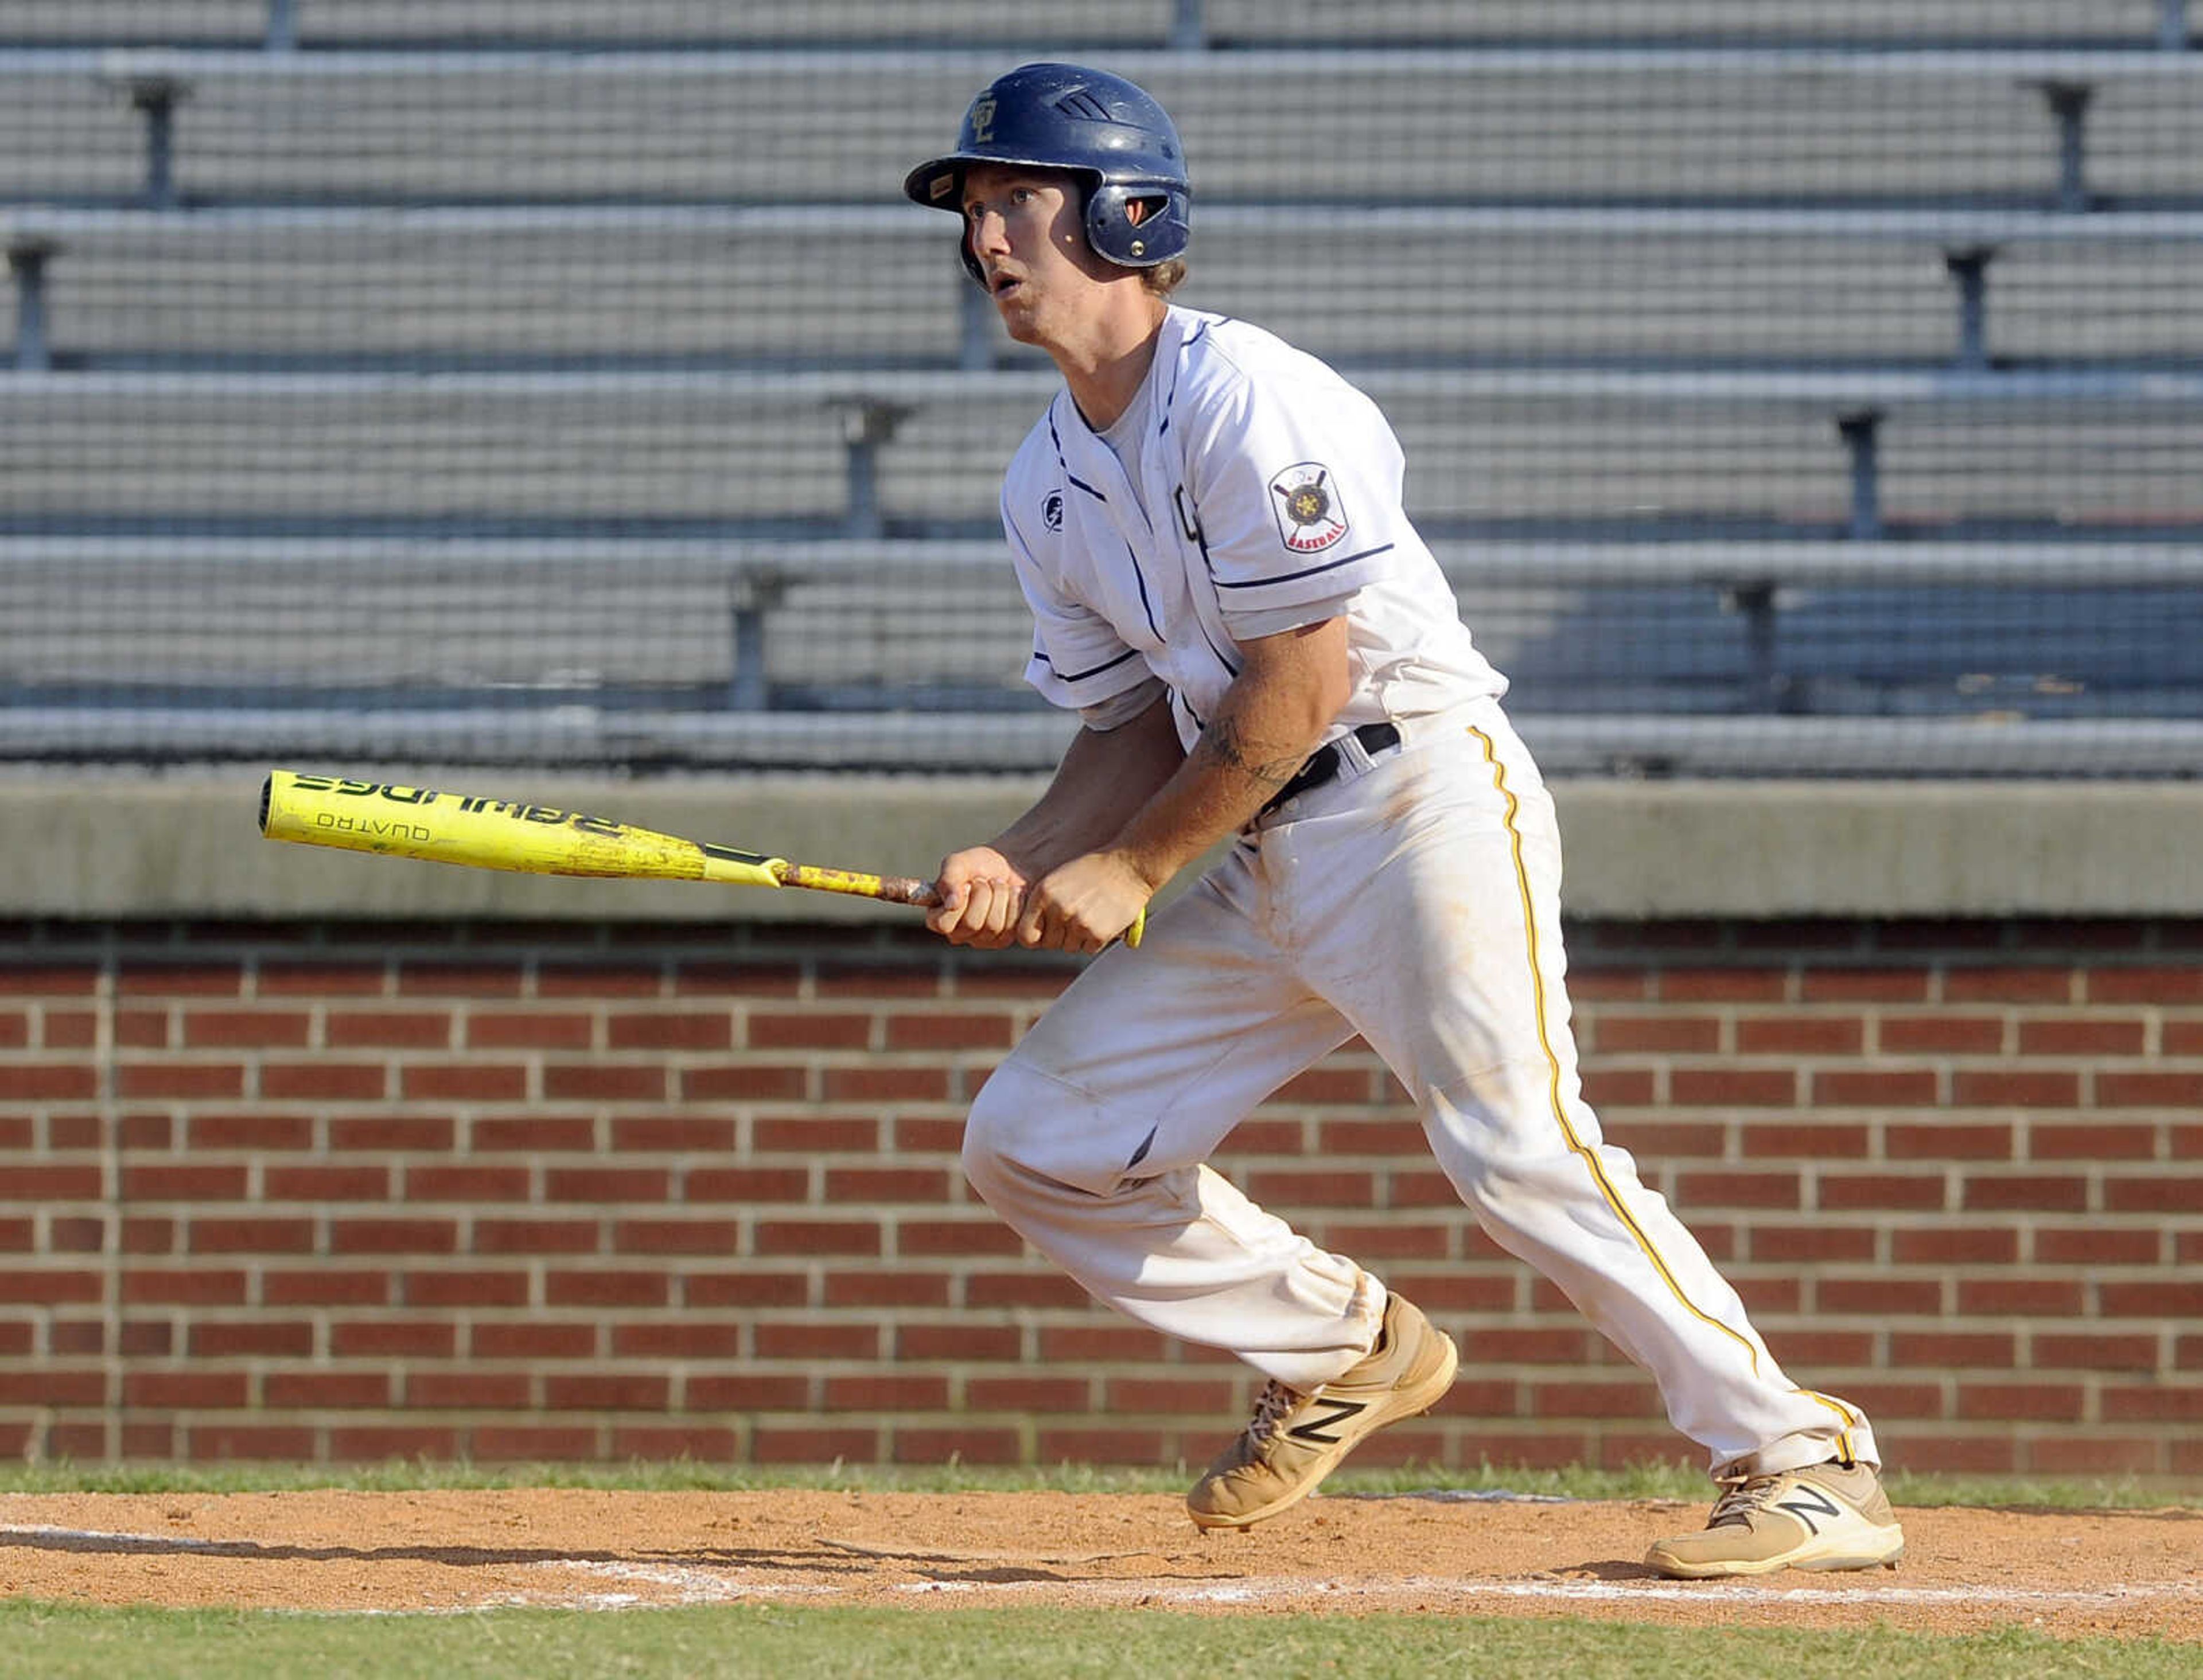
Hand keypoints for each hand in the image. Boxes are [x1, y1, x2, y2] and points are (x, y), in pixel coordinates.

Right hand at [926, 846, 1029, 947]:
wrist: (1010, 866)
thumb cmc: (978, 866)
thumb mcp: (959, 863)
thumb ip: (949, 879)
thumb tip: (951, 904)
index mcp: (938, 917)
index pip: (942, 923)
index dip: (959, 903)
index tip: (967, 884)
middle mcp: (957, 933)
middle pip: (971, 924)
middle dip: (983, 894)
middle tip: (984, 881)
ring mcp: (980, 939)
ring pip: (993, 925)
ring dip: (1000, 896)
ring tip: (998, 884)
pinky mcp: (1002, 940)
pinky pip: (1011, 926)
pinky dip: (1014, 903)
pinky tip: (1011, 894)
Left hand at [1015, 849, 1153, 954]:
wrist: (1129, 865)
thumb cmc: (1094, 870)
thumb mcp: (1058, 878)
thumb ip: (1043, 903)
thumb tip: (1032, 936)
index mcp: (1043, 893)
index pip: (1025, 935)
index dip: (1036, 936)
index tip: (1046, 931)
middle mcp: (1058, 909)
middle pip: (1049, 944)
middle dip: (1060, 936)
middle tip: (1077, 917)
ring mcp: (1078, 923)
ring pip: (1070, 948)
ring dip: (1079, 937)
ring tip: (1092, 913)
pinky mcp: (1098, 933)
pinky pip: (1089, 949)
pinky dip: (1096, 939)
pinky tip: (1103, 918)